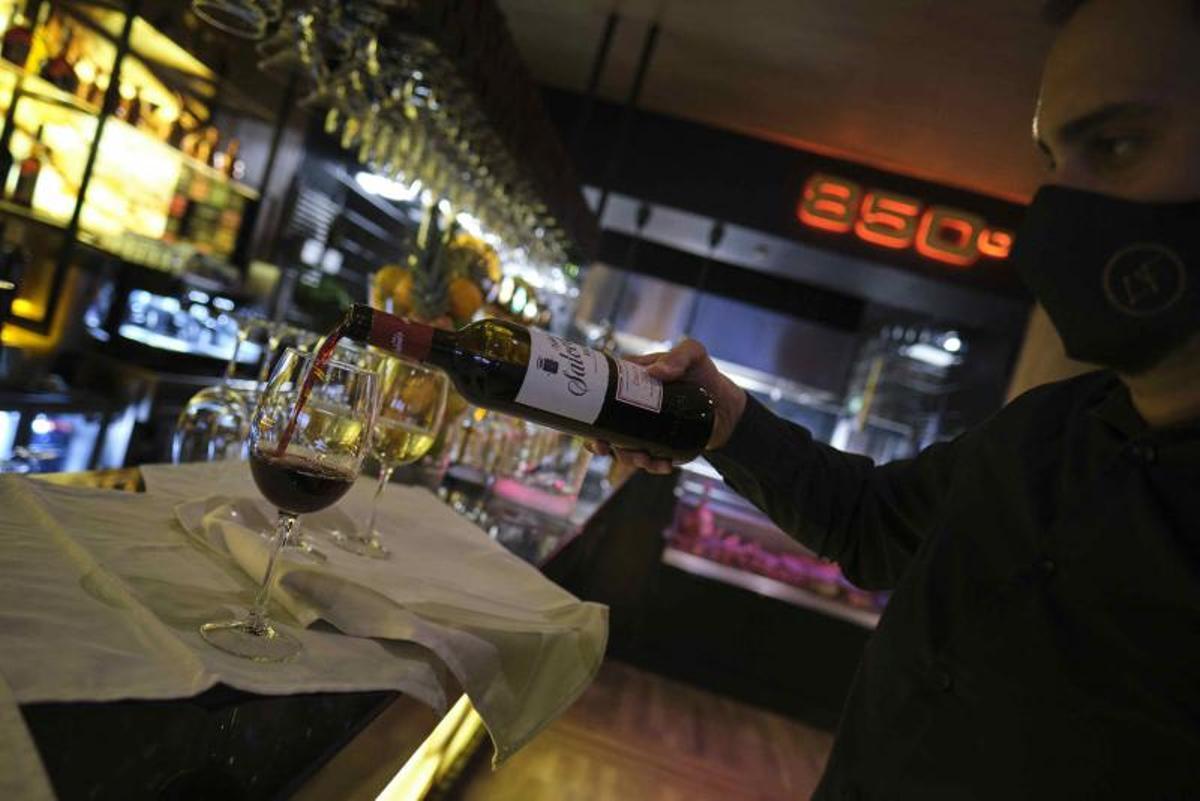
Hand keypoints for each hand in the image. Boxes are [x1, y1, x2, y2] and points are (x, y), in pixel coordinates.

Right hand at [588, 339, 746, 473]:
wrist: (726, 407)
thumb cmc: (705, 375)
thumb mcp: (694, 355)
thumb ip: (679, 356)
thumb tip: (656, 372)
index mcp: (631, 382)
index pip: (601, 394)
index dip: (590, 411)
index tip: (590, 424)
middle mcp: (632, 407)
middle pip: (605, 427)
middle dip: (600, 442)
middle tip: (605, 447)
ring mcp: (643, 429)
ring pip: (623, 448)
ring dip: (628, 457)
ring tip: (645, 459)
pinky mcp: (657, 446)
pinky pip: (647, 460)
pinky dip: (652, 466)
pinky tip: (663, 465)